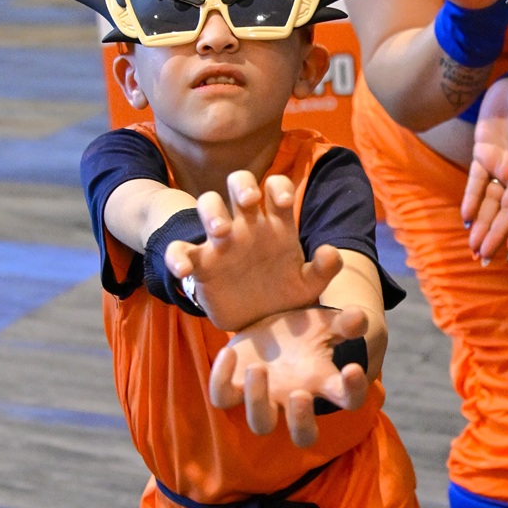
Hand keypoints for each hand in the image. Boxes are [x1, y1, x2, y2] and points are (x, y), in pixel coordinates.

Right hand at [165, 171, 341, 331]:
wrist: (260, 323)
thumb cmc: (285, 294)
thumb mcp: (308, 285)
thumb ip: (323, 269)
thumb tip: (330, 251)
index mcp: (276, 224)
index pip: (276, 188)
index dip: (278, 187)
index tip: (283, 202)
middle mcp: (248, 225)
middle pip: (240, 184)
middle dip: (243, 185)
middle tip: (249, 201)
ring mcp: (221, 242)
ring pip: (209, 205)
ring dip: (212, 211)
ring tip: (221, 231)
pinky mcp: (200, 264)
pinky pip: (180, 251)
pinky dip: (176, 256)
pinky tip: (184, 269)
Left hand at [209, 305, 371, 447]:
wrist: (268, 330)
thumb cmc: (303, 331)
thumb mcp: (324, 322)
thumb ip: (344, 322)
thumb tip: (359, 317)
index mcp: (321, 383)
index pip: (347, 401)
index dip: (353, 392)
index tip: (352, 368)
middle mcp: (293, 399)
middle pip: (303, 436)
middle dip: (301, 420)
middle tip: (299, 394)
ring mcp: (263, 398)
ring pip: (261, 424)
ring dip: (259, 401)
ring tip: (258, 368)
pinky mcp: (233, 388)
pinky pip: (222, 398)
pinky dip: (221, 380)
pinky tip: (229, 353)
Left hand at [462, 77, 507, 261]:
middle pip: (507, 212)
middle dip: (498, 235)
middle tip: (486, 259)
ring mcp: (500, 166)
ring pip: (491, 202)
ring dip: (484, 226)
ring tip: (476, 250)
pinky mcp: (483, 154)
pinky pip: (476, 181)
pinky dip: (472, 199)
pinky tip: (467, 219)